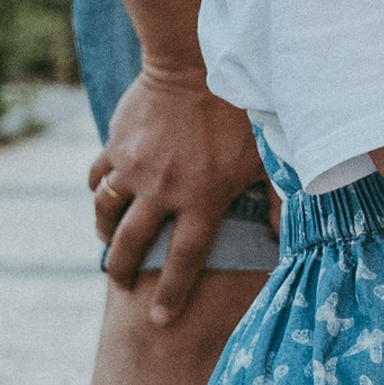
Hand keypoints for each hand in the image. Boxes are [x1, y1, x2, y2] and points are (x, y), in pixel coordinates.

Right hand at [89, 63, 263, 321]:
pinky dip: (98, 188)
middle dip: (122, 269)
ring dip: (105, 231)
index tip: (158, 320)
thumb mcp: (268, 159)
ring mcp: (134, 168)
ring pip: (106, 212)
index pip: (183, 259)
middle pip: (132, 244)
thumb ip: (278, 202)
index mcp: (202, 199)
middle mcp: (163, 190)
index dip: (171, 293)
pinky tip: (105, 192)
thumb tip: (286, 240)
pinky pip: (96, 176)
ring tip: (110, 240)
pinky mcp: (116, 146)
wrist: (196, 64)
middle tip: (121, 282)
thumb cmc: (241, 112)